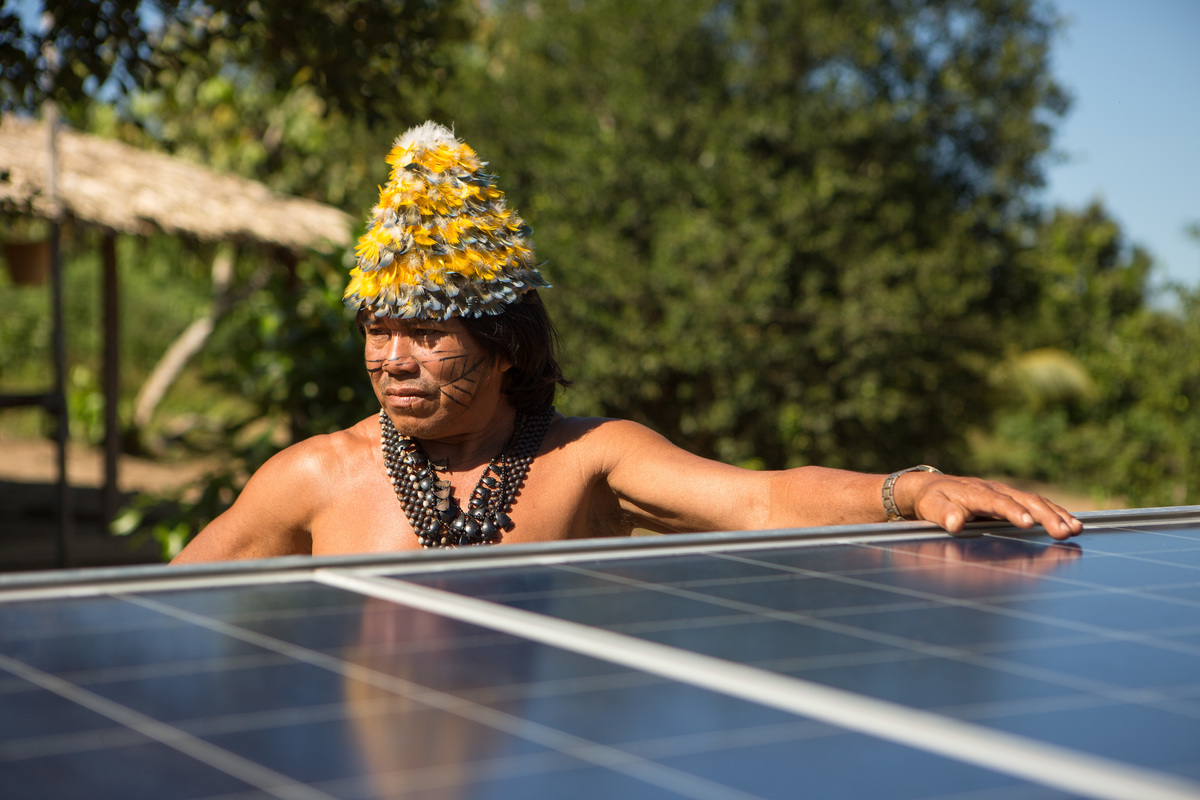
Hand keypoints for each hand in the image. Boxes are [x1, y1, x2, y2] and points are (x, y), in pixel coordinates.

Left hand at [897, 473, 1083, 540]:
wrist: (932, 488)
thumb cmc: (933, 500)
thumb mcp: (931, 507)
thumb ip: (943, 514)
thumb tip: (954, 523)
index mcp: (974, 493)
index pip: (996, 502)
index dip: (1011, 512)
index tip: (1027, 523)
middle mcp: (995, 490)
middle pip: (1024, 500)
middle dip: (1045, 516)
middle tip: (1063, 532)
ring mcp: (1006, 493)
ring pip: (1036, 501)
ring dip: (1057, 515)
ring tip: (1076, 530)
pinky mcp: (1013, 499)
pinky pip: (1038, 504)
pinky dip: (1056, 514)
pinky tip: (1073, 525)